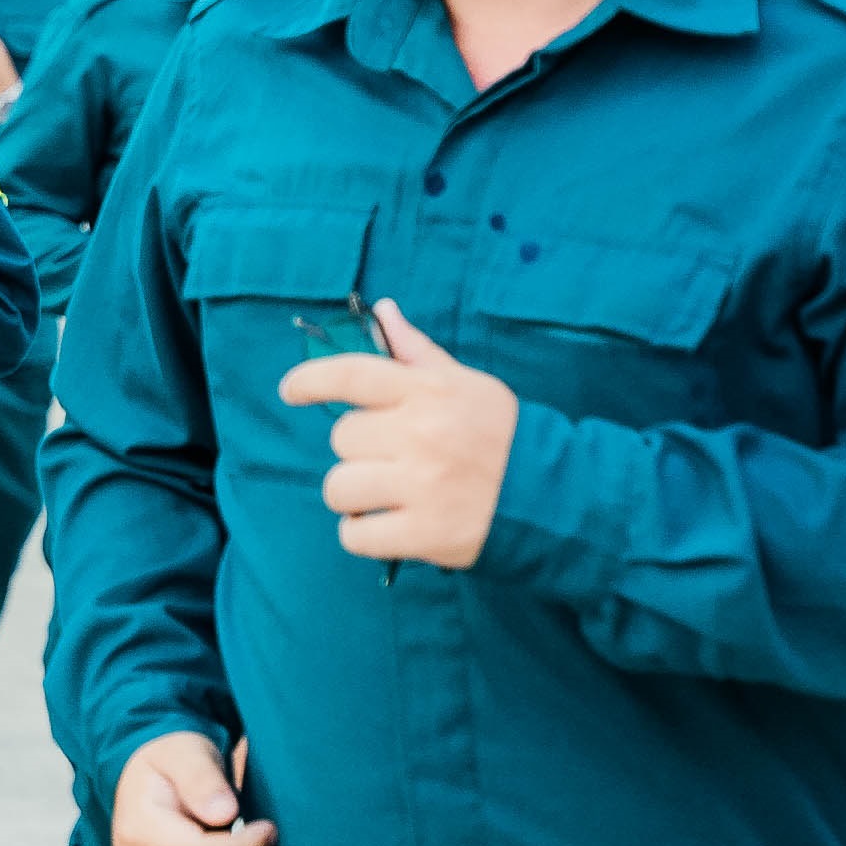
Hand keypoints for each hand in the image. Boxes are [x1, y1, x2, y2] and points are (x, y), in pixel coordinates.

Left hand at [278, 297, 518, 569]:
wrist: (554, 496)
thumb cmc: (502, 435)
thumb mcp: (465, 383)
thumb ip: (418, 352)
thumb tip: (384, 310)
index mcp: (428, 393)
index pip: (352, 375)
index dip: (312, 381)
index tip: (291, 391)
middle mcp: (421, 435)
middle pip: (343, 438)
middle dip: (357, 451)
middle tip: (390, 460)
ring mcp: (421, 486)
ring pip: (339, 488)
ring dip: (353, 496)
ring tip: (385, 496)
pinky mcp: (424, 533)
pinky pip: (354, 535)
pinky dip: (361, 533)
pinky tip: (387, 526)